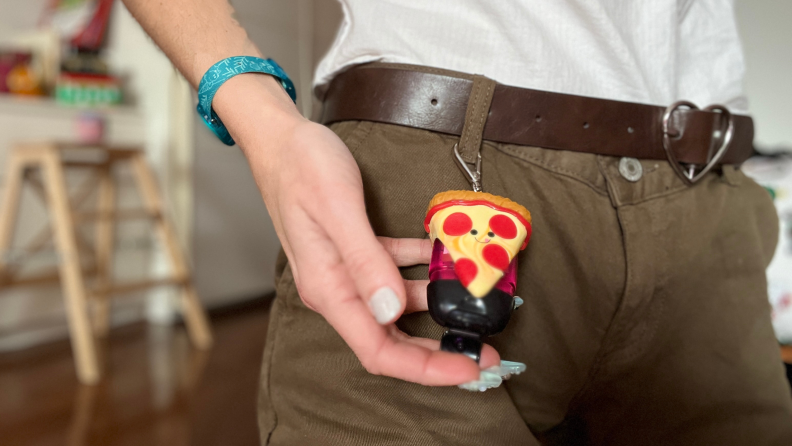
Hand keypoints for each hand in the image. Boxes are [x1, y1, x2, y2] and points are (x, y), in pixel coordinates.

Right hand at [219, 75, 498, 384]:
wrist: (280, 139)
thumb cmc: (302, 166)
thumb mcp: (337, 208)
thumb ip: (365, 260)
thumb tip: (390, 312)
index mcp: (329, 289)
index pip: (379, 349)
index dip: (426, 368)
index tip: (469, 369)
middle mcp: (338, 289)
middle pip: (392, 338)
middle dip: (440, 352)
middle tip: (488, 353)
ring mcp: (347, 272)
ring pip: (399, 307)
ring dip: (438, 308)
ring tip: (479, 304)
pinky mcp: (357, 253)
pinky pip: (397, 272)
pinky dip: (425, 270)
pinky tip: (450, 259)